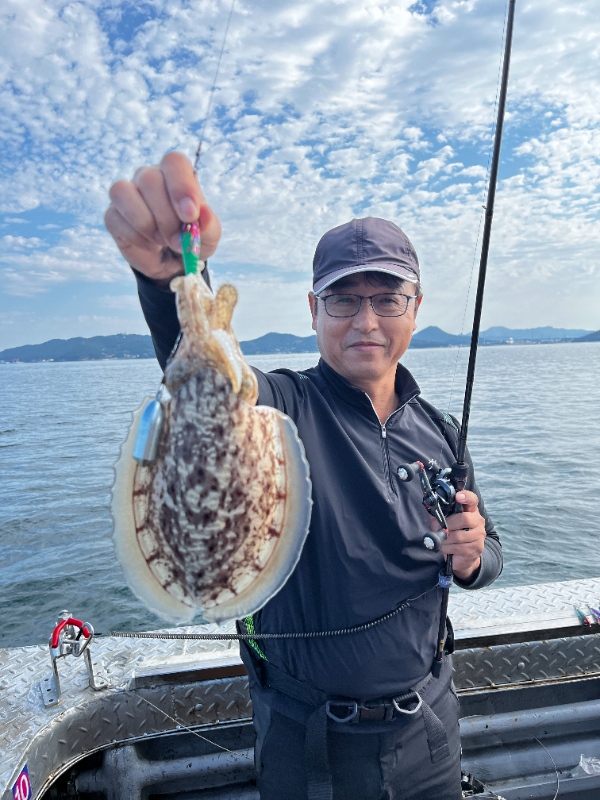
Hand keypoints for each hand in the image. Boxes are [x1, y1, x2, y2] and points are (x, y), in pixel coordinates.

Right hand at [105, 152, 221, 281]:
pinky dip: (135, 237)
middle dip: (166, 218)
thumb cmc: (191, 242)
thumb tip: (203, 212)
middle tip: (178, 241)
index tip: (190, 216)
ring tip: (163, 241)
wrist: (172, 263)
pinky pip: (114, 217)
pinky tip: (149, 245)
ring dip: (147, 224)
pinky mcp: (113, 214)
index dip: (181, 186)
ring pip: (124, 192)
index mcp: (176, 175)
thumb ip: (209, 226)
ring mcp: (128, 193)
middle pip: (150, 179)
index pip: (174, 162)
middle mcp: (148, 177)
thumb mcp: (207, 239)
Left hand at [428, 490, 485, 581]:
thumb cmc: (450, 535)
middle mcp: (478, 520)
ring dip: (446, 540)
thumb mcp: (441, 521)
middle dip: (448, 525)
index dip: (466, 496)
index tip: (457, 496)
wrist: (460, 556)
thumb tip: (425, 496)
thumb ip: (436, 511)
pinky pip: (458, 547)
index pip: (472, 500)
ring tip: (442, 541)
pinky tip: (447, 548)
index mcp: (470, 510)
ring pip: (459, 536)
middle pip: (464, 518)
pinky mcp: (477, 547)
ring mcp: (479, 535)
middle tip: (442, 530)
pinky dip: (447, 548)